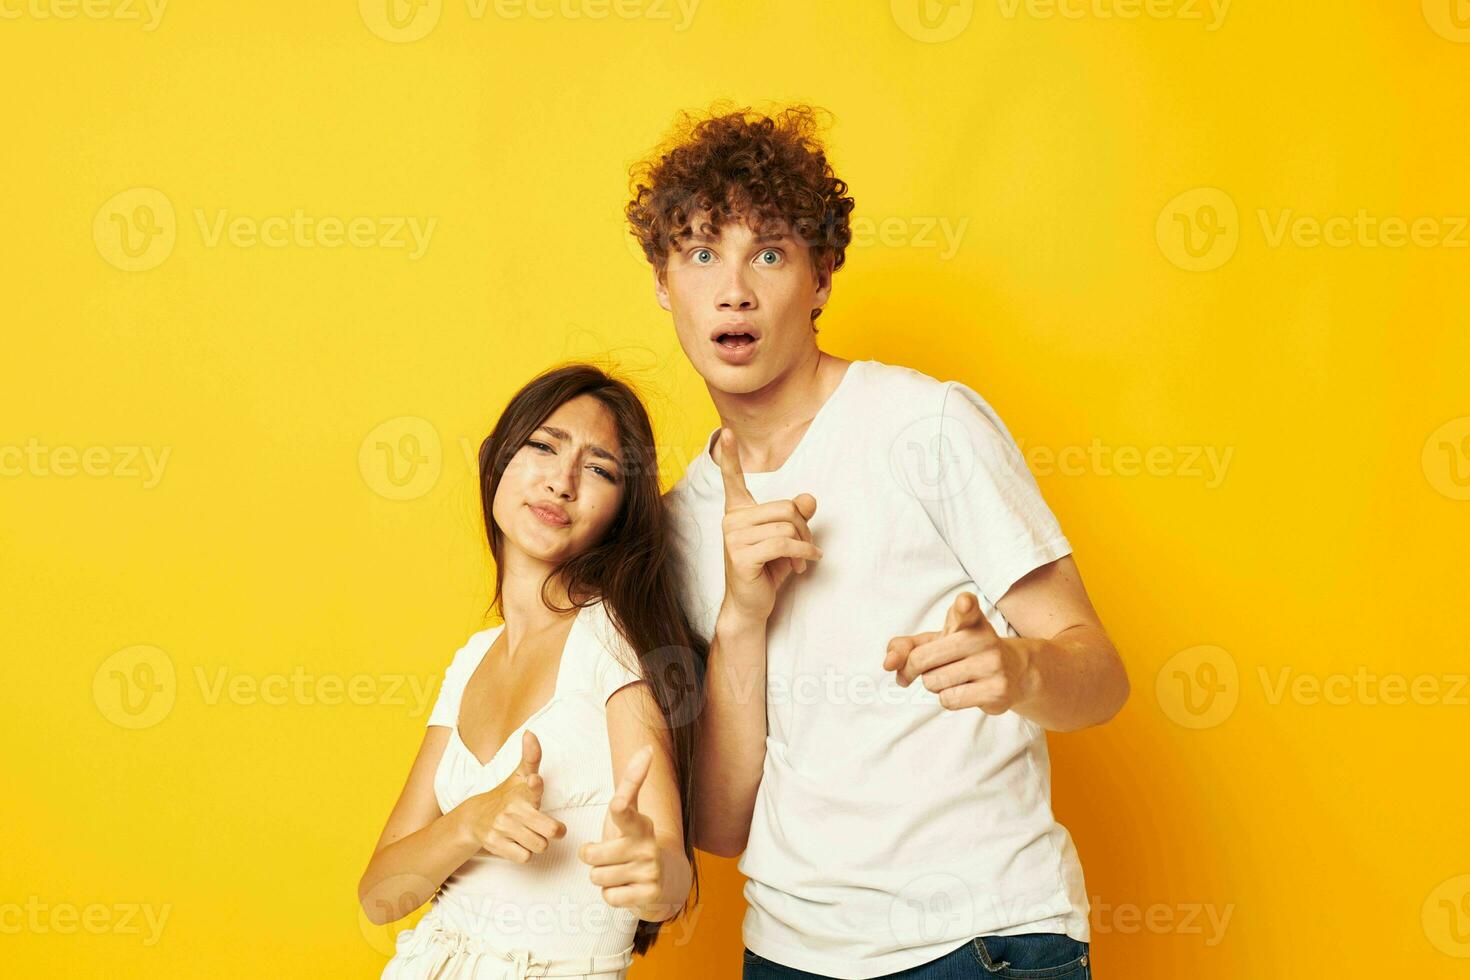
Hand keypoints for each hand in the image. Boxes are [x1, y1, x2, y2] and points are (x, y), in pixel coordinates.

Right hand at [460, 730, 566, 862]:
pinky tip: (517, 843)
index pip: (531, 785)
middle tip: (547, 827)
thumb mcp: (519, 776)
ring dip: (538, 843)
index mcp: (521, 791)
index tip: (535, 781)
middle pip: (550, 831)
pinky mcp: (495, 844)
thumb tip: (530, 732)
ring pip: (540, 846)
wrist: (475, 818)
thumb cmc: (508, 796)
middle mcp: (511, 809)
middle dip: (553, 831)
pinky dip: (525, 854)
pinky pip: (524, 857)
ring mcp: (502, 828)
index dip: (534, 784)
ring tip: (529, 834)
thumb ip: (531, 757)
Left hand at [578, 745, 663, 910]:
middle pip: (593, 856)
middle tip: (610, 857)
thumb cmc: (637, 841)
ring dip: (603, 878)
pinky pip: (609, 897)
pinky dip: (613, 895)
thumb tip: (647, 747)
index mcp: (640, 825)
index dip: (620, 808)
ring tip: (621, 872)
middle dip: (594, 859)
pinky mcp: (649, 895)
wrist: (668, 880)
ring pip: (598, 878)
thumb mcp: (632, 814)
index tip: (619, 803)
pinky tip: (628, 888)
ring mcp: (650, 872)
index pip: (625, 813)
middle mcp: (647, 847)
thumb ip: (632, 782)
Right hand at [717, 427, 821, 623]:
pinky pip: (783, 543)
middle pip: (785, 508)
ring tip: (801, 561)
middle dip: (804, 528)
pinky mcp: (741, 555)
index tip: (726, 432)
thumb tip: (809, 498)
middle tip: (807, 548)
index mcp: (738, 512)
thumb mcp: (785, 538)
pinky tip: (806, 563)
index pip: (733, 480)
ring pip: (787, 526)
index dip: (729, 456)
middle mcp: (731, 521)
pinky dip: (802, 553)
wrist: (751, 605)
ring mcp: (733, 538)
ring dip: (804, 545)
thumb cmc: (767, 569)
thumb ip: (796, 515)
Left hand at [883, 592, 1037, 713]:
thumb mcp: (934, 642)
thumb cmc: (963, 653)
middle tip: (924, 669)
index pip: (967, 609)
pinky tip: (966, 690)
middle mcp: (983, 638)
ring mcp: (993, 665)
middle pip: (922, 659)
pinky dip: (948, 698)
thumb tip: (888, 663)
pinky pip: (949, 700)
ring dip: (934, 685)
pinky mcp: (997, 691)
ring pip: (934, 682)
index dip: (964, 605)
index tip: (963, 603)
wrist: (1013, 672)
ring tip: (954, 676)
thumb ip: (905, 646)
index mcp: (969, 619)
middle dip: (914, 669)